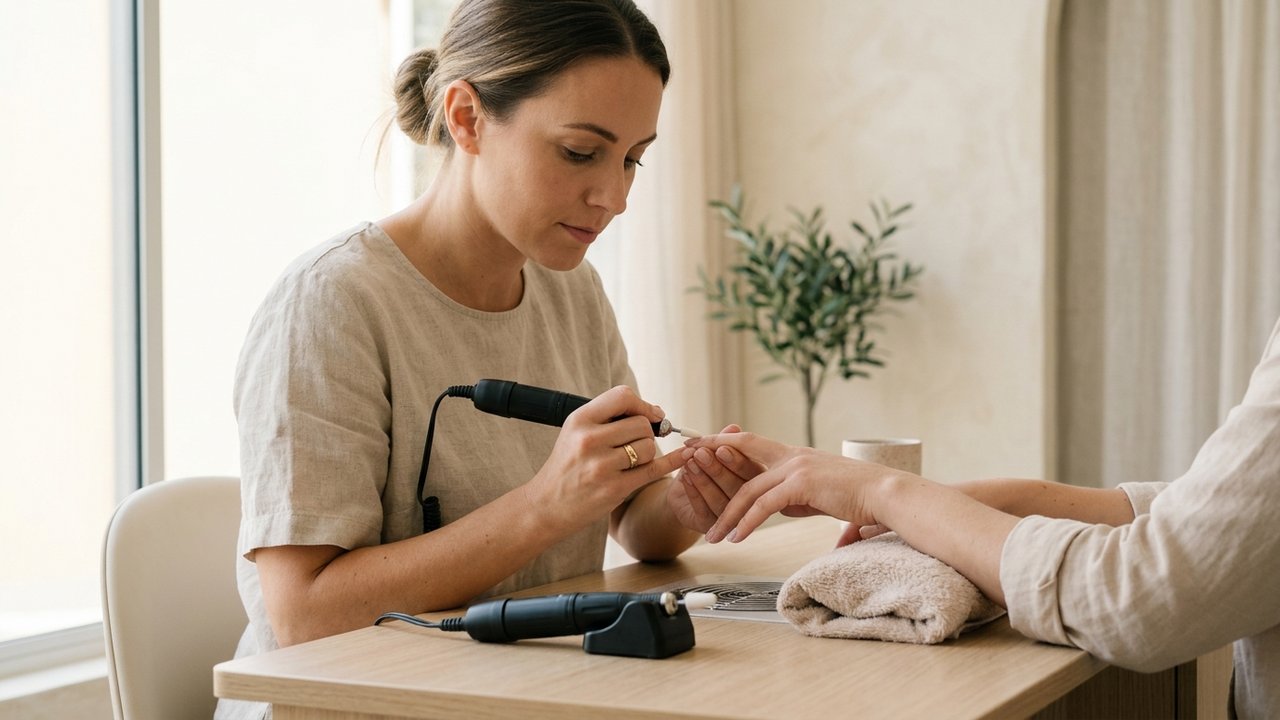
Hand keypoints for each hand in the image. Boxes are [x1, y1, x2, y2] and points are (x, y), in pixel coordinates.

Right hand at [529, 385, 685, 529]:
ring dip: (647, 453)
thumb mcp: (576, 432)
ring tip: (630, 462)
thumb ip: (609, 417)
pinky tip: (683, 456)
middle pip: (642, 424)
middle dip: (647, 433)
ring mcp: (602, 465)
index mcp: (580, 419)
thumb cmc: (567, 466)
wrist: (546, 505)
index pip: (623, 396)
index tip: (652, 414)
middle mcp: (589, 439)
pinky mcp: (614, 488)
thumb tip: (655, 413)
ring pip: (648, 447)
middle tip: (637, 444)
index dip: (643, 404)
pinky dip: (672, 461)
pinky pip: (654, 469)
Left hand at [665, 424, 764, 531]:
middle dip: (717, 469)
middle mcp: (748, 504)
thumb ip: (723, 442)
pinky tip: (685, 477)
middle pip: (737, 488)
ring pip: (720, 501)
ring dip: (704, 480)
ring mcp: (730, 519)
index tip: (721, 447)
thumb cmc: (702, 470)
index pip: (750, 472)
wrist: (681, 494)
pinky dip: (694, 492)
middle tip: (703, 454)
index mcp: (757, 483)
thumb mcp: (712, 452)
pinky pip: (703, 510)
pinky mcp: (710, 526)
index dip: (736, 460)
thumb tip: (733, 427)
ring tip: (691, 462)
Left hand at [685, 432, 887, 543]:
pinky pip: (764, 505)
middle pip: (740, 459)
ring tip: (712, 535)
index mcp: (795, 454)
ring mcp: (795, 467)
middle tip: (683, 465)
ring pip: (748, 490)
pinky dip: (747, 522)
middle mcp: (791, 455)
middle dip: (709, 461)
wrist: (886, 493)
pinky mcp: (801, 484)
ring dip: (727, 514)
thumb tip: (787, 510)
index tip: (701, 445)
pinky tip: (736, 537)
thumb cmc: (862, 496)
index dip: (723, 443)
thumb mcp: (823, 494)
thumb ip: (801, 499)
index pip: (750, 443)